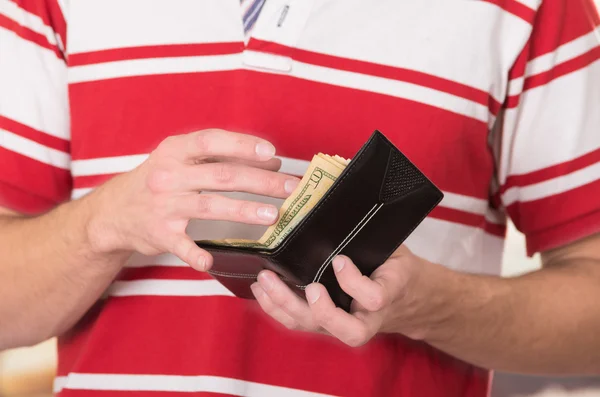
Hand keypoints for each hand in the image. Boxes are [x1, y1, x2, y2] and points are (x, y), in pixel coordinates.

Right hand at [85, 129, 299, 269]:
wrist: (113, 211)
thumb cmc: (159, 180)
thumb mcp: (180, 159)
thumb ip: (221, 158)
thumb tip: (270, 159)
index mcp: (174, 151)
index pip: (211, 142)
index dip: (242, 145)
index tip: (271, 153)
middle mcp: (168, 175)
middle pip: (222, 176)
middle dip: (260, 181)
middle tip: (290, 187)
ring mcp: (163, 205)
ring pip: (210, 206)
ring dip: (244, 211)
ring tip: (273, 215)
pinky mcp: (159, 234)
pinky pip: (181, 245)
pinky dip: (195, 254)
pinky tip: (210, 260)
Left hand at [251, 246, 451, 346]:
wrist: (404, 297)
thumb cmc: (392, 264)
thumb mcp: (392, 246)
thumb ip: (372, 230)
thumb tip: (339, 178)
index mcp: (388, 292)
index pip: (375, 298)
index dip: (355, 282)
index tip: (340, 259)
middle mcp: (367, 316)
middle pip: (347, 330)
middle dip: (323, 310)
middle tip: (310, 287)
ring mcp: (343, 323)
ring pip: (316, 327)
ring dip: (287, 305)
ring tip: (267, 280)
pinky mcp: (323, 323)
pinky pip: (298, 322)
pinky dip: (276, 307)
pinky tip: (262, 289)